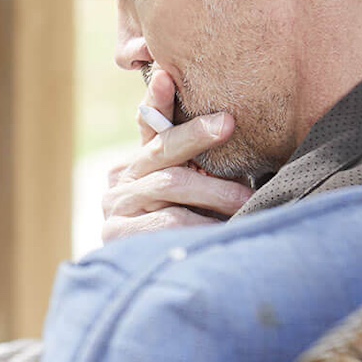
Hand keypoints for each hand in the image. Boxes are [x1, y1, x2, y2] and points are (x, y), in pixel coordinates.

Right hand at [101, 67, 253, 241]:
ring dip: (213, 192)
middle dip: (195, 135)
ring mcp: (115, 208)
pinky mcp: (116, 235)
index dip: (157, 100)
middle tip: (228, 124)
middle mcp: (120, 181)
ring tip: (247, 200)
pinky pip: (168, 221)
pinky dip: (200, 224)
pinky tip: (222, 228)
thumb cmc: (192, 231)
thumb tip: (210, 108)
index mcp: (137, 164)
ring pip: (169, 185)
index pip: (147, 124)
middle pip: (160, 151)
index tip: (167, 76)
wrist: (156, 285)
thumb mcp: (197, 193)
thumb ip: (197, 160)